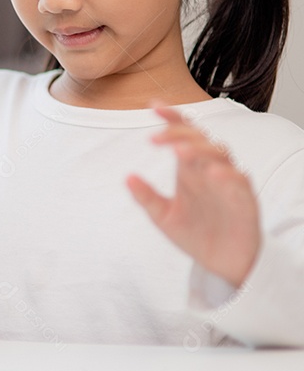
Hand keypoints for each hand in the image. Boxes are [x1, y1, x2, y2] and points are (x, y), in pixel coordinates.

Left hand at [128, 105, 260, 287]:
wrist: (219, 264)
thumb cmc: (194, 234)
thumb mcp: (162, 217)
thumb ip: (146, 197)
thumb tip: (127, 177)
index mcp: (189, 169)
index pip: (182, 134)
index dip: (171, 117)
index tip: (152, 106)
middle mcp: (208, 170)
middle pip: (198, 138)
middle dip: (178, 133)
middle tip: (157, 139)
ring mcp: (227, 182)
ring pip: (220, 153)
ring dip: (200, 149)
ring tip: (179, 151)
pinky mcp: (243, 199)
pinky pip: (239, 180)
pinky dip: (227, 174)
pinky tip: (212, 173)